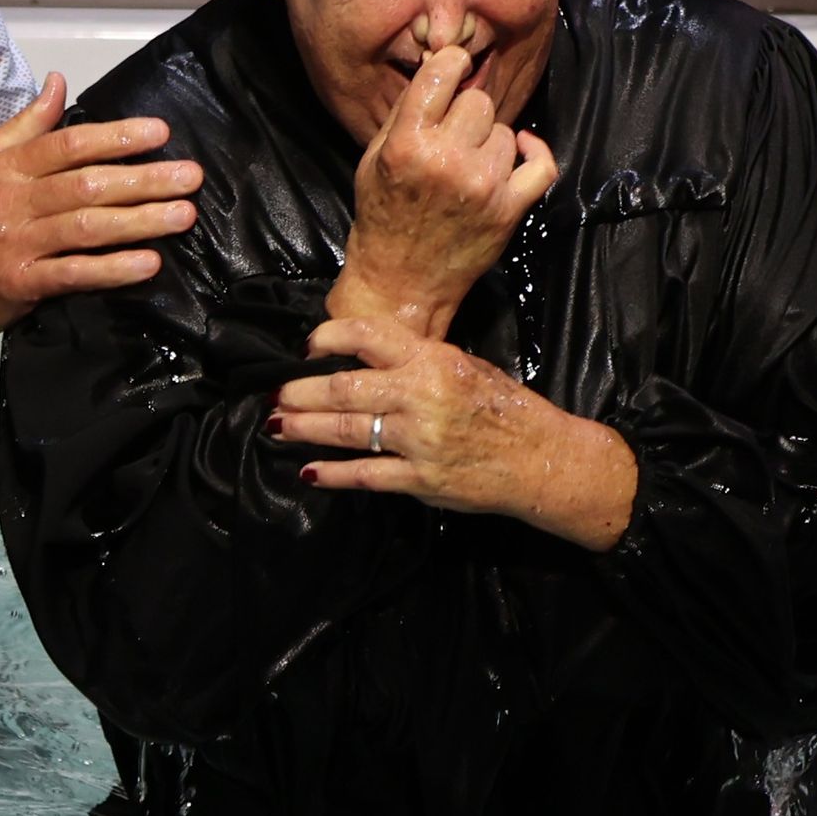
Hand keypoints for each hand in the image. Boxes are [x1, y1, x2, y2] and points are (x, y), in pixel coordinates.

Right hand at [0, 73, 202, 345]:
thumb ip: (24, 125)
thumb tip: (58, 83)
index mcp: (4, 167)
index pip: (68, 143)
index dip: (116, 136)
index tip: (159, 132)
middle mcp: (10, 201)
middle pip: (87, 184)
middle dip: (145, 178)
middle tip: (190, 176)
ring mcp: (15, 244)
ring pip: (88, 227)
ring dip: (141, 220)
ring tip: (184, 215)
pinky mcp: (19, 284)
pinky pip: (75, 273)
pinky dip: (114, 268)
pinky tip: (149, 263)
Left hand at [270, 315, 634, 551]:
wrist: (542, 459)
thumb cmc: (502, 406)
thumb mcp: (464, 366)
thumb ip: (416, 360)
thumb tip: (361, 358)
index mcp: (433, 360)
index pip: (369, 335)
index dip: (329, 338)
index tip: (306, 347)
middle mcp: (422, 396)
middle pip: (345, 389)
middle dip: (301, 393)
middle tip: (273, 395)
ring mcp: (420, 440)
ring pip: (347, 431)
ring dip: (305, 429)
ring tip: (277, 427)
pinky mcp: (421, 480)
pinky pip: (366, 476)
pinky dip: (334, 475)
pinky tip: (310, 471)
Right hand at [327, 43, 555, 336]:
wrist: (400, 282)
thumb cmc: (382, 217)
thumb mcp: (374, 158)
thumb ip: (404, 113)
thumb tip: (438, 69)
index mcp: (407, 144)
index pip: (443, 73)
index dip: (451, 63)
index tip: (453, 66)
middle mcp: (447, 161)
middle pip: (479, 101)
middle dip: (466, 111)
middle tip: (453, 132)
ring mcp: (483, 186)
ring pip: (505, 131)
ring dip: (489, 140)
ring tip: (469, 161)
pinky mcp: (509, 209)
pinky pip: (541, 164)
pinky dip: (533, 152)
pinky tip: (519, 149)